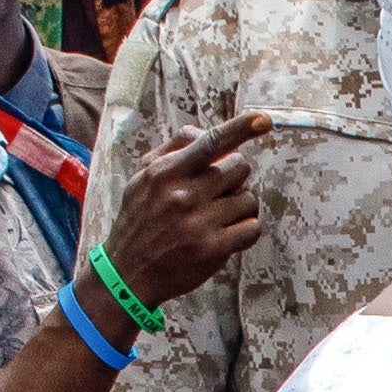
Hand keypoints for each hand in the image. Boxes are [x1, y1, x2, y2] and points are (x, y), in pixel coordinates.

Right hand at [101, 109, 268, 316]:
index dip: (241, 128)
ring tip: (219, 215)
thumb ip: (172, 149)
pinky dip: (246, 230)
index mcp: (166, 171)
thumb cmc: (139, 219)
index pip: (211, 141)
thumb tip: (204, 132)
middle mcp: (183, 193)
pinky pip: (252, 228)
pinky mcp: (212, 248)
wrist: (127, 271)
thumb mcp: (142, 177)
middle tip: (217, 192)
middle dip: (235, 177)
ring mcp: (199, 222)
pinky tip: (228, 233)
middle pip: (240, 167)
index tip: (264, 119)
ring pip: (249, 198)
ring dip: (241, 206)